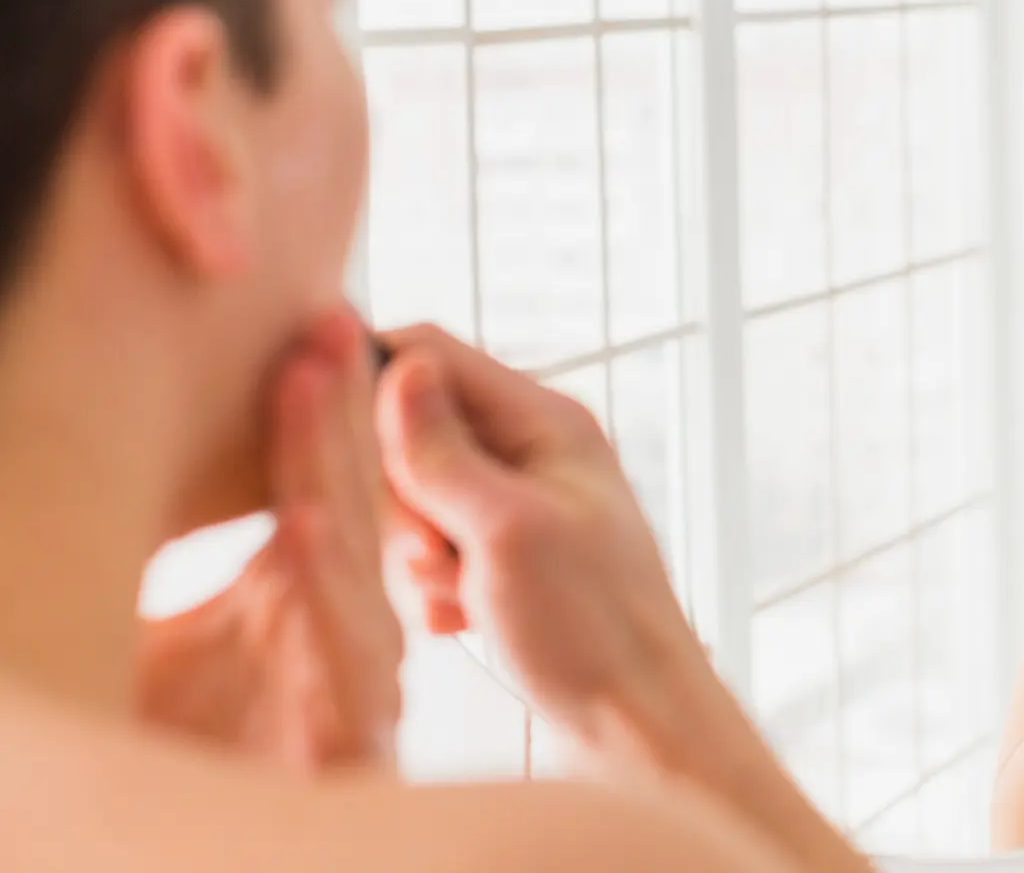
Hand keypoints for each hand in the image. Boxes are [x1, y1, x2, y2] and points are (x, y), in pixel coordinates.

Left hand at [137, 308, 401, 774]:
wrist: (204, 862)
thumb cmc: (198, 761)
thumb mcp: (171, 647)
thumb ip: (179, 573)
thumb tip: (117, 487)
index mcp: (307, 608)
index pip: (321, 491)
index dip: (316, 414)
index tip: (313, 330)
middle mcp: (341, 642)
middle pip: (348, 510)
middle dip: (340, 415)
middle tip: (333, 322)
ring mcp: (351, 695)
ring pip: (352, 569)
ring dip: (335, 474)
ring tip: (318, 386)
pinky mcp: (346, 750)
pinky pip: (340, 657)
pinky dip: (323, 587)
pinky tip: (307, 525)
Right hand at [373, 326, 724, 778]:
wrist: (638, 726)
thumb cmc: (594, 629)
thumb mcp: (507, 532)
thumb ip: (444, 453)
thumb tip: (399, 364)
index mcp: (545, 422)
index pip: (433, 354)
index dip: (372, 385)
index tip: (329, 438)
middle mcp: (531, 453)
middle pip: (409, 434)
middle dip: (401, 500)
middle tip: (433, 554)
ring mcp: (515, 508)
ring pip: (410, 503)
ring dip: (416, 557)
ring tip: (460, 597)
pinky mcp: (500, 561)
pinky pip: (427, 556)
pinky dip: (433, 592)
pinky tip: (466, 623)